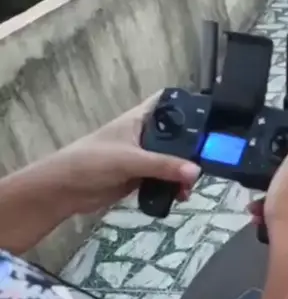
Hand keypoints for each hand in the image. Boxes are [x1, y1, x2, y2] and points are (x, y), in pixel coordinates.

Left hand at [32, 92, 200, 213]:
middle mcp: (145, 135)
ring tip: (191, 186)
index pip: (169, 103)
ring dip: (184, 173)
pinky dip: (174, 186)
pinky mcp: (141, 176)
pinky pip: (165, 179)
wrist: (64, 190)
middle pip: (178, 136)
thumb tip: (196, 173)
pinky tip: (181, 195)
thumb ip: (164, 166)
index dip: (189, 105)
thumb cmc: (92, 162)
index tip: (212, 117)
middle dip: (193, 149)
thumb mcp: (130, 160)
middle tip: (208, 161)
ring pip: (173, 160)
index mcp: (140, 120)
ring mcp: (144, 157)